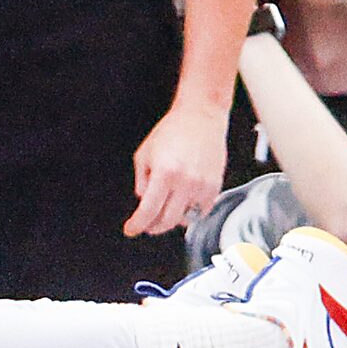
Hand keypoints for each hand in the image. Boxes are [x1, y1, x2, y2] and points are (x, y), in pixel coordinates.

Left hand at [125, 100, 224, 237]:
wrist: (200, 118)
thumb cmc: (173, 130)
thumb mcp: (145, 153)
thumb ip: (141, 180)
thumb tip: (143, 200)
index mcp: (164, 173)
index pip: (148, 210)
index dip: (137, 224)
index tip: (131, 229)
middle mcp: (185, 182)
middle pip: (167, 221)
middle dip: (153, 226)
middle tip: (146, 224)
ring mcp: (202, 186)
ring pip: (185, 219)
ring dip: (172, 219)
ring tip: (165, 209)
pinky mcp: (215, 187)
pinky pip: (201, 212)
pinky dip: (190, 213)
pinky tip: (182, 204)